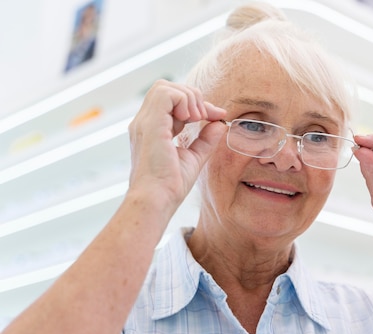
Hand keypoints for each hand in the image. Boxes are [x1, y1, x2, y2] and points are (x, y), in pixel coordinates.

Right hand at [127, 79, 226, 214]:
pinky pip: (165, 93)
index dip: (198, 104)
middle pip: (168, 88)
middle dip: (193, 96)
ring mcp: (145, 122)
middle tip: (205, 117)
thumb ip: (206, 139)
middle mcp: (146, 122)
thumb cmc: (171, 185)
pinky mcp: (150, 123)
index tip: (218, 115)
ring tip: (197, 118)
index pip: (174, 102)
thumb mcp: (194, 157)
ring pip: (165, 87)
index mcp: (153, 129)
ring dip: (188, 97)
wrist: (158, 199)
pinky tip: (192, 118)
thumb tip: (220, 122)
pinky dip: (183, 100)